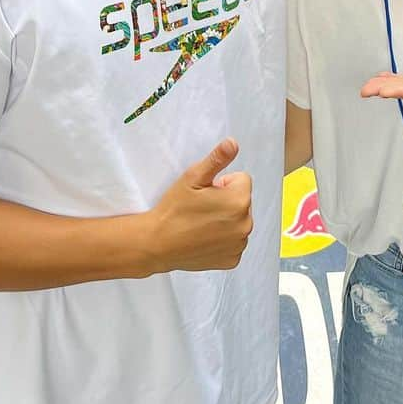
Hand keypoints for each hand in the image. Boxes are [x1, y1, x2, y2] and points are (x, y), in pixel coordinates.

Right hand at [146, 138, 253, 272]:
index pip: (241, 180)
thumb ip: (217, 159)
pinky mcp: (232, 260)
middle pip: (242, 200)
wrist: (157, 244)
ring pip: (238, 220)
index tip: (205, 192)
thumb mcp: (193, 177)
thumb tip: (233, 143)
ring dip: (226, 219)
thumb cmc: (174, 210)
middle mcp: (245, 224)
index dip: (222, 183)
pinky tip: (204, 238)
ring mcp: (240, 244)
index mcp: (239, 201)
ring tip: (200, 223)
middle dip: (226, 200)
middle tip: (201, 208)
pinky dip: (223, 239)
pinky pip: (234, 241)